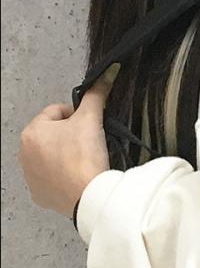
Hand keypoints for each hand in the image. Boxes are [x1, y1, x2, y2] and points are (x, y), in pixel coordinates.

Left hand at [17, 65, 119, 218]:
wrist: (89, 195)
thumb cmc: (84, 155)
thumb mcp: (92, 119)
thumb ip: (97, 94)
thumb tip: (108, 72)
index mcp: (31, 132)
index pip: (57, 112)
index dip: (77, 116)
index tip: (90, 127)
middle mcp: (23, 154)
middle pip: (53, 135)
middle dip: (70, 137)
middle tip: (90, 144)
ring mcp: (30, 177)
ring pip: (52, 157)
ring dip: (66, 156)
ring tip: (85, 161)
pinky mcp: (40, 195)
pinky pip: (53, 179)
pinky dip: (65, 177)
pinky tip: (78, 177)